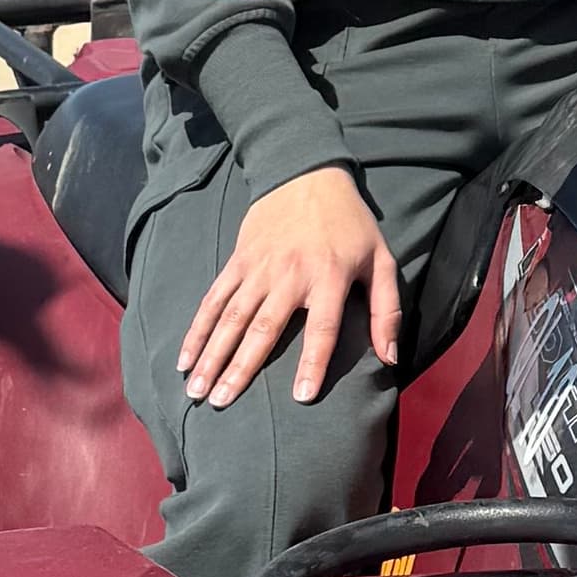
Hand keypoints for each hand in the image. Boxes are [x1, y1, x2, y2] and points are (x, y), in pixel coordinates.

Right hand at [178, 167, 401, 411]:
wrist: (306, 173)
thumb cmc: (350, 224)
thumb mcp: (382, 260)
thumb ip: (388, 311)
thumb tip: (391, 359)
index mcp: (330, 277)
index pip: (322, 328)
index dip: (313, 363)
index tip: (301, 397)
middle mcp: (291, 275)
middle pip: (263, 328)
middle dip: (240, 369)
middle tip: (221, 402)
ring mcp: (259, 268)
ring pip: (231, 317)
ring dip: (211, 355)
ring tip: (196, 389)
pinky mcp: (238, 261)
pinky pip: (214, 299)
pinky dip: (198, 328)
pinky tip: (185, 357)